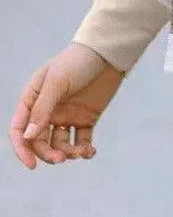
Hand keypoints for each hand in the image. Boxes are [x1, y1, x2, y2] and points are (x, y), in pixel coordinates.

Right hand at [8, 43, 124, 169]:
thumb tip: (28, 137)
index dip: (22, 149)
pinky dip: (84, 150)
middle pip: (39, 142)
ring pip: (60, 145)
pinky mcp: (85, 118)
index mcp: (33, 99)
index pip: (19, 129)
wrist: (108, 52)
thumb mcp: (57, 81)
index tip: (32, 164)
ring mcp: (66, 116)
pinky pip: (80, 141)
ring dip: (68, 153)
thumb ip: (42, 109)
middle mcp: (47, 110)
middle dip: (48, 154)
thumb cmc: (78, 60)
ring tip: (81, 152)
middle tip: (62, 158)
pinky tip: (90, 151)